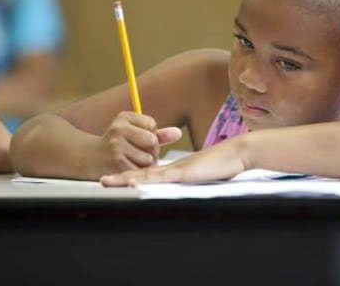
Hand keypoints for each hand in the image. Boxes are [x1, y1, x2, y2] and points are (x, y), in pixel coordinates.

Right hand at [90, 111, 181, 178]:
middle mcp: (119, 129)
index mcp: (124, 117)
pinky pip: (140, 170)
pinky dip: (138, 173)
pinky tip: (128, 168)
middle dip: (151, 150)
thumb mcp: (134, 133)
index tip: (138, 139)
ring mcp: (116, 146)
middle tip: (139, 153)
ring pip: (148, 158)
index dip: (150, 135)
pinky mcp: (116, 163)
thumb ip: (158, 134)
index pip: (152, 125)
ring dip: (145, 164)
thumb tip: (178, 133)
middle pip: (152, 141)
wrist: (88, 158)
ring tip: (132, 161)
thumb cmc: (116, 145)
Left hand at [100, 138, 247, 186]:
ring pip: (146, 176)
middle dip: (121, 178)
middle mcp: (173, 169)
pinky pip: (162, 177)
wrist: (237, 154)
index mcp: (176, 170)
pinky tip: (134, 183)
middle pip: (142, 174)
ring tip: (107, 182)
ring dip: (126, 179)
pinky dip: (146, 180)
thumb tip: (188, 186)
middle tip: (102, 181)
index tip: (117, 182)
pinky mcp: (184, 173)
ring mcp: (177, 170)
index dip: (133, 178)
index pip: (150, 175)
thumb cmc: (224, 166)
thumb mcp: (204, 176)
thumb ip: (193, 181)